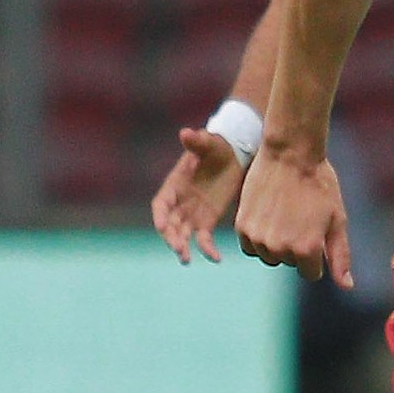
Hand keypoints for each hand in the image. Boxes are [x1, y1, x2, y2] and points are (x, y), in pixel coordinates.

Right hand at [150, 128, 245, 264]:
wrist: (232, 155)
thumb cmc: (216, 147)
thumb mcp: (208, 143)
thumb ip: (197, 141)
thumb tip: (186, 132)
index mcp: (174, 185)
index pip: (161, 204)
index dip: (160, 215)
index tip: (162, 226)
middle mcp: (179, 202)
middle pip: (170, 224)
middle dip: (171, 237)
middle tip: (178, 249)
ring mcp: (192, 213)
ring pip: (182, 234)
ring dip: (182, 247)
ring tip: (186, 259)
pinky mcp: (207, 220)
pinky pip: (204, 238)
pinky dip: (207, 249)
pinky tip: (216, 259)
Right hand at [236, 146, 351, 287]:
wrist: (290, 155)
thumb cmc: (320, 186)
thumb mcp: (337, 221)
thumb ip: (340, 257)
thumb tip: (346, 286)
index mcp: (307, 250)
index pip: (310, 273)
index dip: (316, 253)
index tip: (316, 230)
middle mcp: (280, 249)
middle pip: (290, 263)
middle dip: (297, 246)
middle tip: (300, 216)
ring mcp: (259, 239)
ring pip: (270, 256)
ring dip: (277, 243)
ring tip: (285, 213)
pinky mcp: (242, 227)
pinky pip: (251, 247)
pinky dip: (259, 236)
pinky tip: (269, 214)